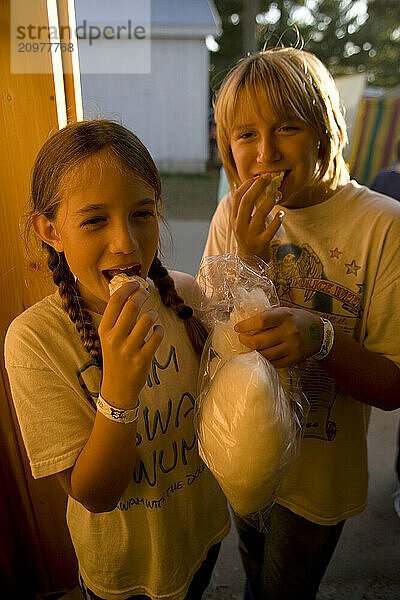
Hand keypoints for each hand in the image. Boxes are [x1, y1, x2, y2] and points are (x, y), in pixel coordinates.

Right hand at [98, 281, 163, 407]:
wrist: (117, 388)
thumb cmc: (115, 357)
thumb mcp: (108, 338)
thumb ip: (116, 318)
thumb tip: (129, 293)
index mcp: (104, 330)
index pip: (115, 301)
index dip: (128, 288)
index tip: (135, 284)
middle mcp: (114, 339)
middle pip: (132, 306)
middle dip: (142, 295)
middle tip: (145, 294)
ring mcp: (128, 350)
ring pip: (147, 319)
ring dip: (153, 314)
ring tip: (152, 317)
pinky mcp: (142, 359)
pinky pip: (157, 336)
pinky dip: (160, 330)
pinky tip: (157, 332)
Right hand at [231, 175, 282, 261]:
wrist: (249, 262)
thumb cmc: (248, 237)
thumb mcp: (242, 223)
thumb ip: (245, 208)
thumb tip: (255, 185)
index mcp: (234, 218)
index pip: (238, 196)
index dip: (248, 184)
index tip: (259, 176)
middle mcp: (240, 226)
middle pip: (247, 201)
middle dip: (259, 186)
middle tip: (269, 178)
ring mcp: (250, 235)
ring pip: (260, 213)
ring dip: (271, 201)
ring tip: (279, 194)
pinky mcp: (261, 243)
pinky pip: (270, 229)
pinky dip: (277, 220)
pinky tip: (282, 214)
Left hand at [234, 307, 322, 368]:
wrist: (320, 333)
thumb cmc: (298, 319)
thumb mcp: (284, 311)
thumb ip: (267, 315)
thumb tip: (243, 315)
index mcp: (285, 316)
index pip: (261, 321)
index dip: (246, 325)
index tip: (238, 327)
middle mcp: (288, 332)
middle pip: (260, 340)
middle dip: (245, 340)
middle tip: (241, 338)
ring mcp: (291, 347)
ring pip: (265, 354)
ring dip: (253, 351)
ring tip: (250, 346)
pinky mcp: (294, 359)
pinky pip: (274, 362)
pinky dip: (265, 359)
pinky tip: (261, 354)